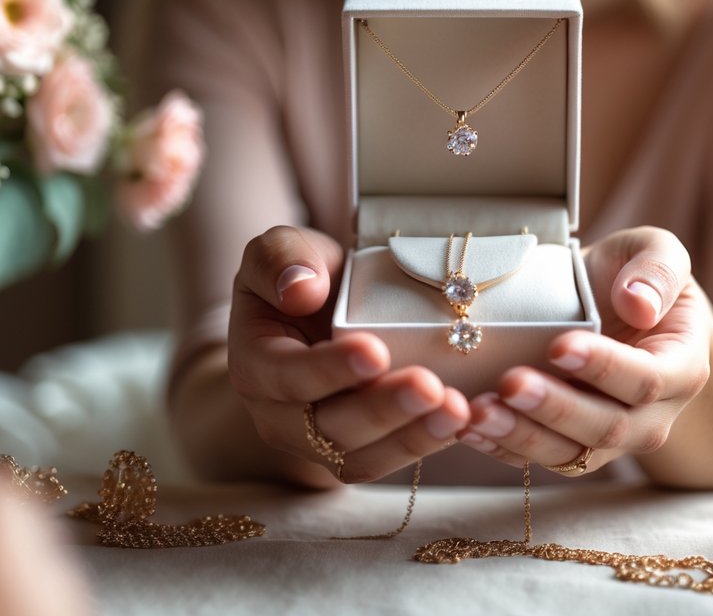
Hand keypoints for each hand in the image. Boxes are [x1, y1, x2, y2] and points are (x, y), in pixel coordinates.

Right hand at [227, 225, 469, 483]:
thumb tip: (300, 291)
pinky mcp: (353, 452)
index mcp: (254, 364)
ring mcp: (315, 442)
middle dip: (381, 409)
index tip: (375, 351)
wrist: (320, 310)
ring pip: (359, 456)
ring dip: (411, 437)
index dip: (329, 369)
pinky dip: (422, 445)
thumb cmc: (303, 277)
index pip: (286, 376)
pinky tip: (458, 422)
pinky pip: (384, 462)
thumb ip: (280, 259)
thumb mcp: (282, 249)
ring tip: (456, 410)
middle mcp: (279, 415)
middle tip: (428, 387)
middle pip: (327, 426)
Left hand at [458, 226, 710, 474]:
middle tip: (510, 382)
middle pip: (607, 427)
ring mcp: (608, 439)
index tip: (559, 345)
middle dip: (555, 409)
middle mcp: (651, 415)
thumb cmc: (634, 275)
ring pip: (569, 454)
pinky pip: (536, 459)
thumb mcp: (654, 251)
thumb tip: (639, 303)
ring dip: (520, 436)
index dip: (604, 367)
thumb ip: (657, 268)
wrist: (613, 308)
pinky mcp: (569, 447)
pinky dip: (500, 447)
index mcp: (681, 367)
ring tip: (477, 412)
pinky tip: (466, 427)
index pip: (647, 379)